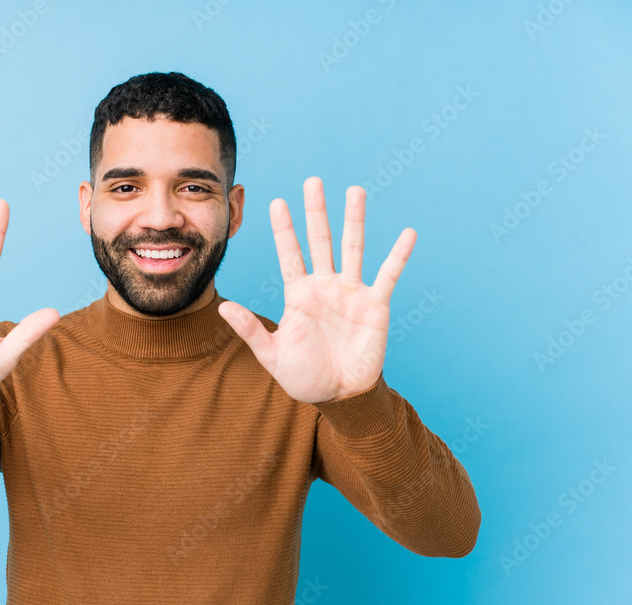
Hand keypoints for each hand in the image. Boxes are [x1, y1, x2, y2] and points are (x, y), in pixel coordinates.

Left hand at [217, 177, 415, 403]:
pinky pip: (388, 276)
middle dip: (316, 212)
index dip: (283, 230)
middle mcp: (324, 286)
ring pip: (352, 248)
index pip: (289, 254)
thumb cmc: (303, 377)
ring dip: (354, 220)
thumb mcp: (272, 355)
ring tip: (355, 190)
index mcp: (298, 294)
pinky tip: (408, 234)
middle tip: (313, 181)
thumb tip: (222, 307)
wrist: (338, 396)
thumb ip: (250, 330)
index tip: (276, 202)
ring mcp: (350, 293)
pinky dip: (398, 255)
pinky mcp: (375, 305)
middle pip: (320, 241)